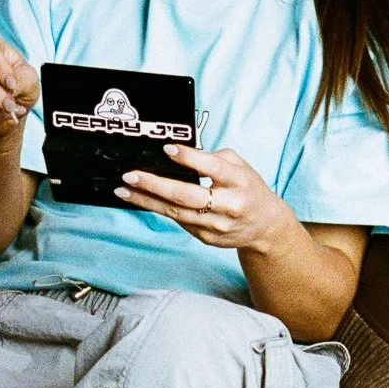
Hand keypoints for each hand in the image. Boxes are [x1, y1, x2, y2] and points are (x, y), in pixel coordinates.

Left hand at [116, 143, 292, 252]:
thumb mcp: (239, 166)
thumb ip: (213, 159)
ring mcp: (216, 225)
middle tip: (130, 175)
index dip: (189, 158)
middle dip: (155, 185)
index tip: (166, 149)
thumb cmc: (248, 188)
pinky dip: (159, 209)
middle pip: (187, 195)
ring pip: (176, 212)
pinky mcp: (207, 238)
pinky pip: (179, 221)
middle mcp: (228, 205)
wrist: (264, 226)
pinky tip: (142, 200)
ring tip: (124, 190)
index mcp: (239, 180)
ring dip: (147, 200)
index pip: (212, 168)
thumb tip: (178, 155)